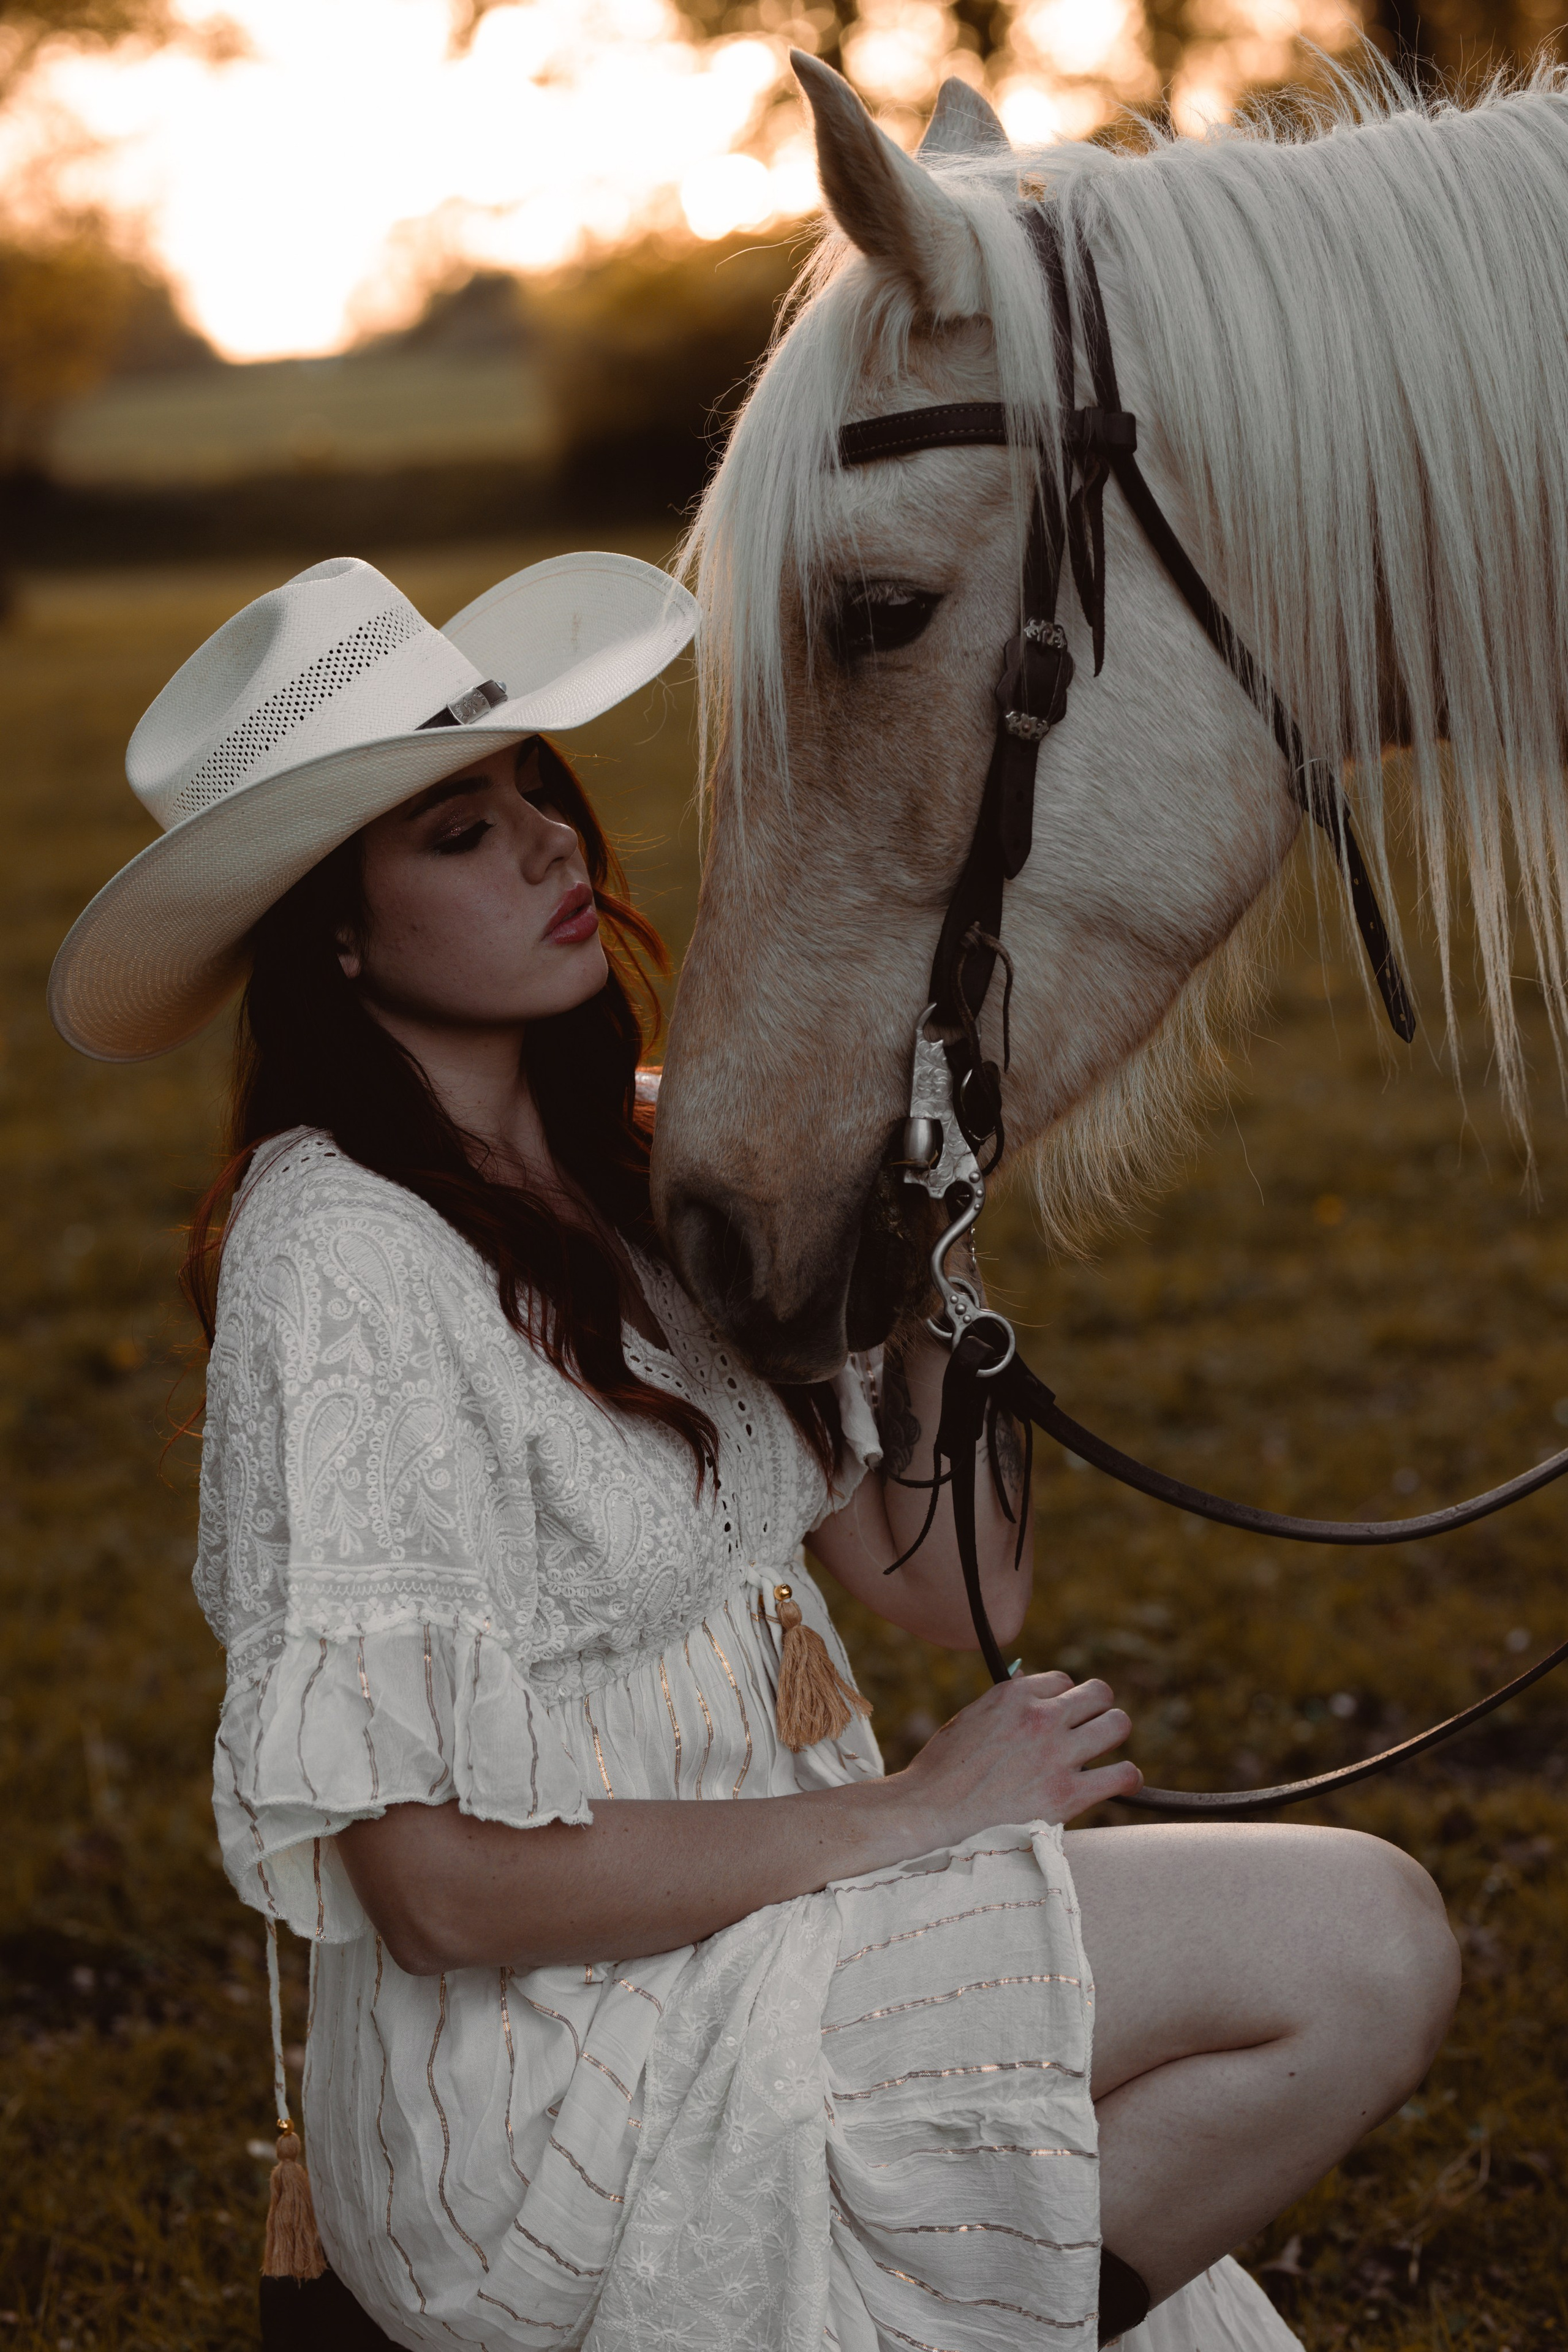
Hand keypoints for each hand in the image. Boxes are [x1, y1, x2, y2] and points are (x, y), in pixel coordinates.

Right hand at [891, 1670, 1140, 1843]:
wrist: (931, 1816)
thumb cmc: (943, 1772)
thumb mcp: (970, 1719)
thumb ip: (1005, 1704)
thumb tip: (1030, 1686)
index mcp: (1013, 1695)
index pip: (1061, 1680)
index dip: (1061, 1699)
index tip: (1058, 1716)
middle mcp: (1040, 1717)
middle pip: (1098, 1694)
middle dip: (1096, 1708)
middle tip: (1090, 1727)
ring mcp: (1057, 1754)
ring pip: (1117, 1724)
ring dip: (1113, 1734)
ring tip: (1106, 1749)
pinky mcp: (1068, 1793)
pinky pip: (1122, 1774)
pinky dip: (1127, 1777)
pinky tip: (1121, 1782)